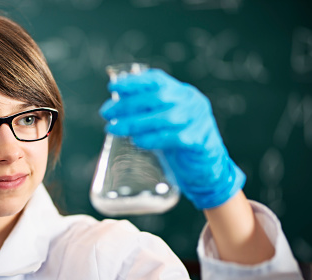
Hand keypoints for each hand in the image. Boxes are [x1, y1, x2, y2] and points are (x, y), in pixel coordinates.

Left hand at [99, 68, 245, 209]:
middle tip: (106, 113)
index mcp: (181, 92)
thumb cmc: (178, 141)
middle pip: (158, 98)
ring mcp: (199, 120)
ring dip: (136, 124)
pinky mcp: (200, 140)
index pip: (157, 80)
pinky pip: (174, 138)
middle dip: (128, 105)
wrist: (205, 166)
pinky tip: (137, 142)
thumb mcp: (162, 121)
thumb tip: (113, 106)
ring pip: (165, 118)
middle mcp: (192, 101)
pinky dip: (152, 140)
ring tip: (115, 129)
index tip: (112, 87)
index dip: (134, 82)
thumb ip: (145, 112)